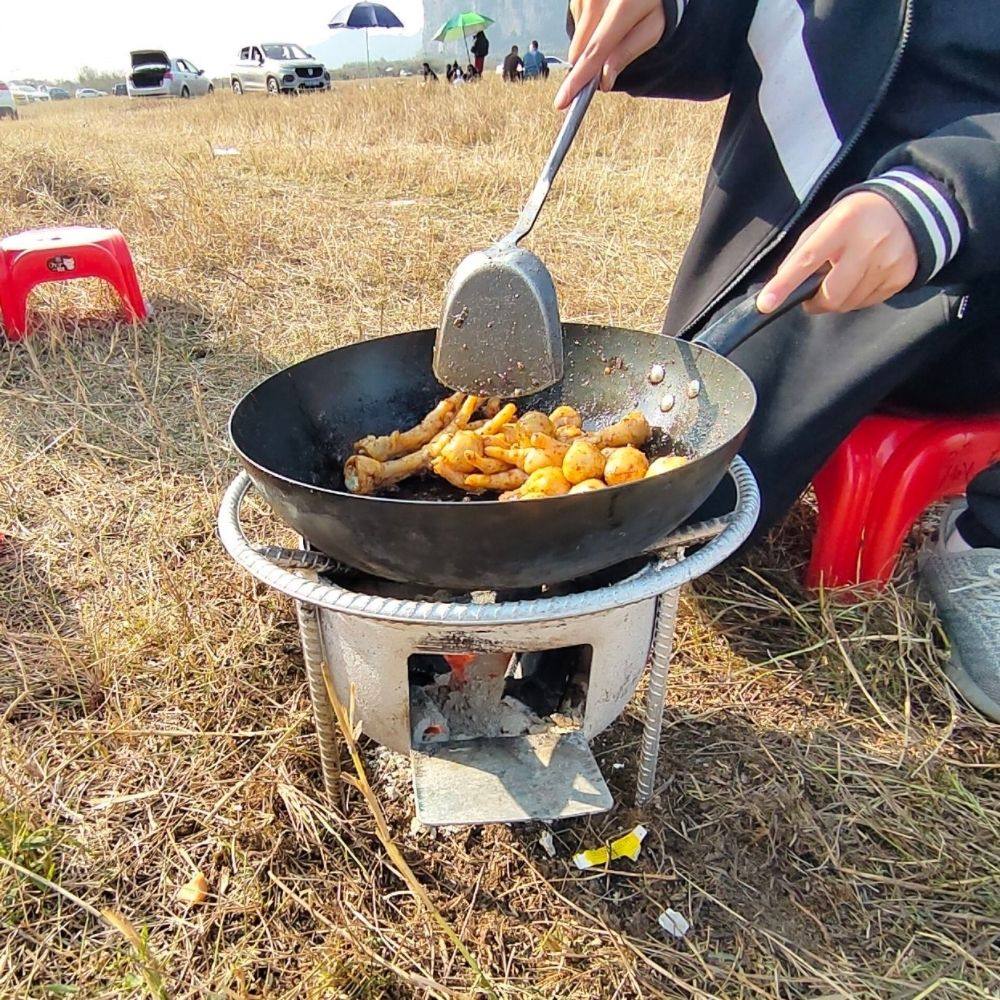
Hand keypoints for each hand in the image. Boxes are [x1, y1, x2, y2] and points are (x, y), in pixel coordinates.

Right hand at [555, 0, 665, 109]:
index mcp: (622, 7)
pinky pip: (577, 23)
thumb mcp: (653, 27)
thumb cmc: (656, 1)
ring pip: (577, 39)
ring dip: (591, 42)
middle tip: (606, 61)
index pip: (595, 51)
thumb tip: (604, 80)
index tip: (563, 100)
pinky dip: (588, 27)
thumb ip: (628, 52)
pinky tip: (604, 15)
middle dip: (589, 63)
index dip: (579, 78)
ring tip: (613, 24)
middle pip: (580, 49)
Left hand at [757, 191, 918, 314]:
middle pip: (831, 295)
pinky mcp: (901, 277)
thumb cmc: (856, 217)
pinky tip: (862, 277)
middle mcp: (868, 243)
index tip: (766, 304)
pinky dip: (857, 297)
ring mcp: (888, 262)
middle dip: (816, 302)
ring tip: (844, 275)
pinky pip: (867, 303)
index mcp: (842, 224)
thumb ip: (804, 249)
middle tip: (813, 294)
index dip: (784, 284)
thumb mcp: (827, 221)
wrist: (910, 209)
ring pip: (848, 303)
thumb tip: (781, 282)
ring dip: (838, 298)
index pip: (807, 259)